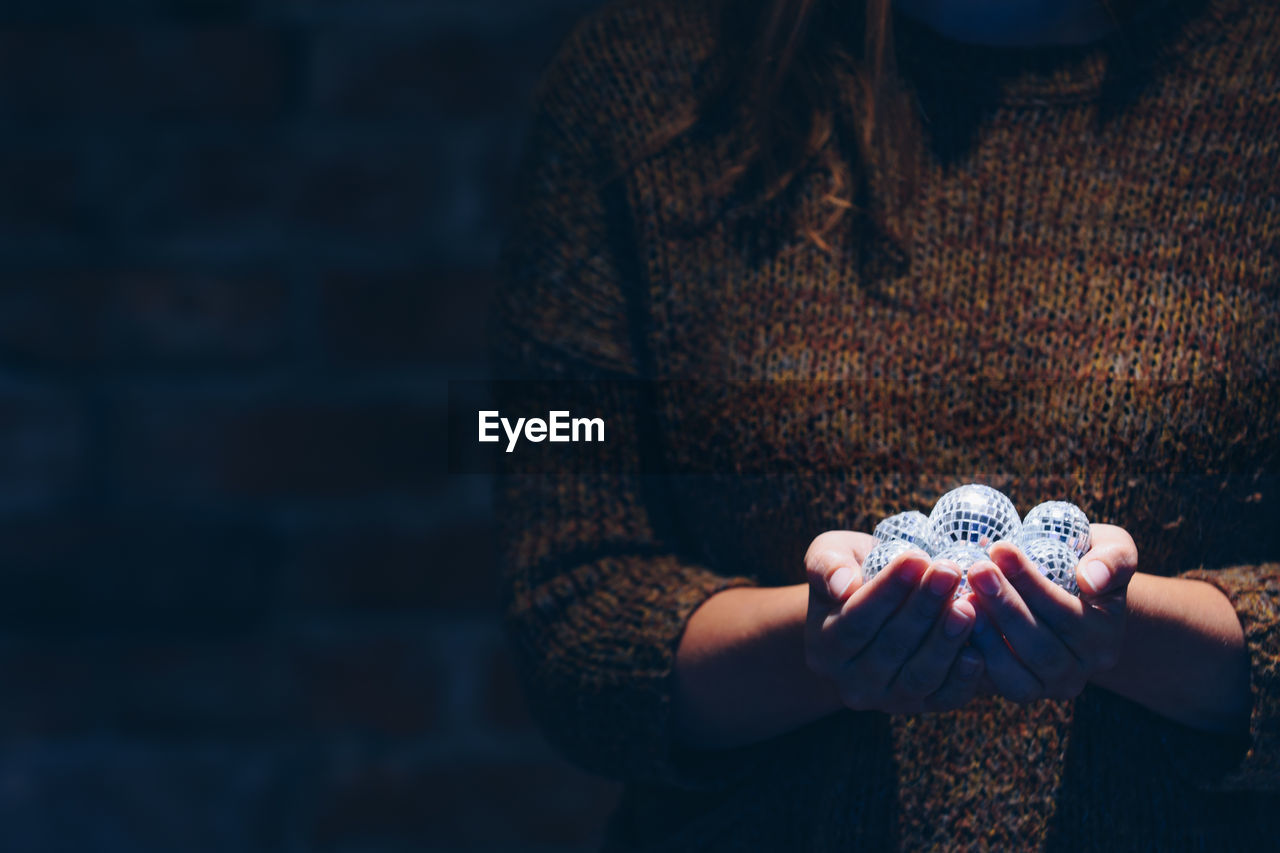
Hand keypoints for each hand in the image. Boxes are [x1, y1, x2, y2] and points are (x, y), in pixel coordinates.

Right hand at [804, 531, 984, 712]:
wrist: (872, 611)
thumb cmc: (853, 573)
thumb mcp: (829, 557)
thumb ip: (827, 565)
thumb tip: (842, 586)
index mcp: (825, 645)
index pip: (856, 620)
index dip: (888, 591)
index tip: (917, 557)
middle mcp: (851, 680)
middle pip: (891, 647)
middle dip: (923, 607)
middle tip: (950, 572)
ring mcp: (887, 699)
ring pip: (919, 676)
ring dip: (945, 642)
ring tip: (968, 606)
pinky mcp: (922, 706)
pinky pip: (944, 698)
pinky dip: (962, 679)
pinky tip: (978, 651)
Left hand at [965, 523, 1137, 702]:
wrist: (1067, 595)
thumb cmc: (1084, 561)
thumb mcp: (1112, 550)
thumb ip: (1114, 560)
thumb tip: (1091, 579)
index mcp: (1104, 636)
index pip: (1066, 613)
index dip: (1031, 583)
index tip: (1000, 548)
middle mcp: (1080, 670)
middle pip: (1039, 647)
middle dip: (1004, 606)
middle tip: (974, 569)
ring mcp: (1047, 686)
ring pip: (1015, 674)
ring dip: (985, 636)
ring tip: (960, 598)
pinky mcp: (1016, 691)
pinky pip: (992, 685)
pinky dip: (970, 659)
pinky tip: (949, 626)